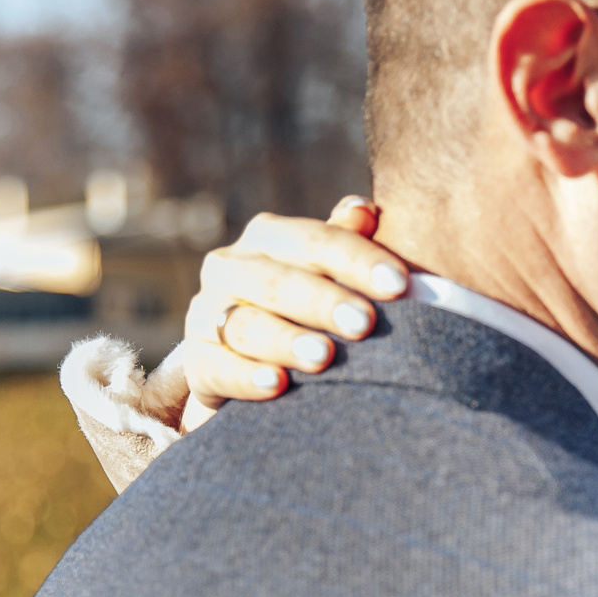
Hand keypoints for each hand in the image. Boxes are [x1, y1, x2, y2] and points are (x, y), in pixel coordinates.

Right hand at [183, 197, 411, 430]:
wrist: (255, 364)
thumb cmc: (309, 310)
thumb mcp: (330, 275)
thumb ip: (346, 243)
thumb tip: (365, 211)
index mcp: (268, 238)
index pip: (314, 240)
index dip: (358, 259)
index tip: (400, 284)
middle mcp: (229, 268)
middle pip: (277, 280)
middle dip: (323, 302)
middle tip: (364, 322)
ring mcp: (206, 314)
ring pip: (245, 324)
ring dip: (286, 340)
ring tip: (324, 357)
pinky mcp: (197, 363)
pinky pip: (216, 367)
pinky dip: (246, 376)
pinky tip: (277, 385)